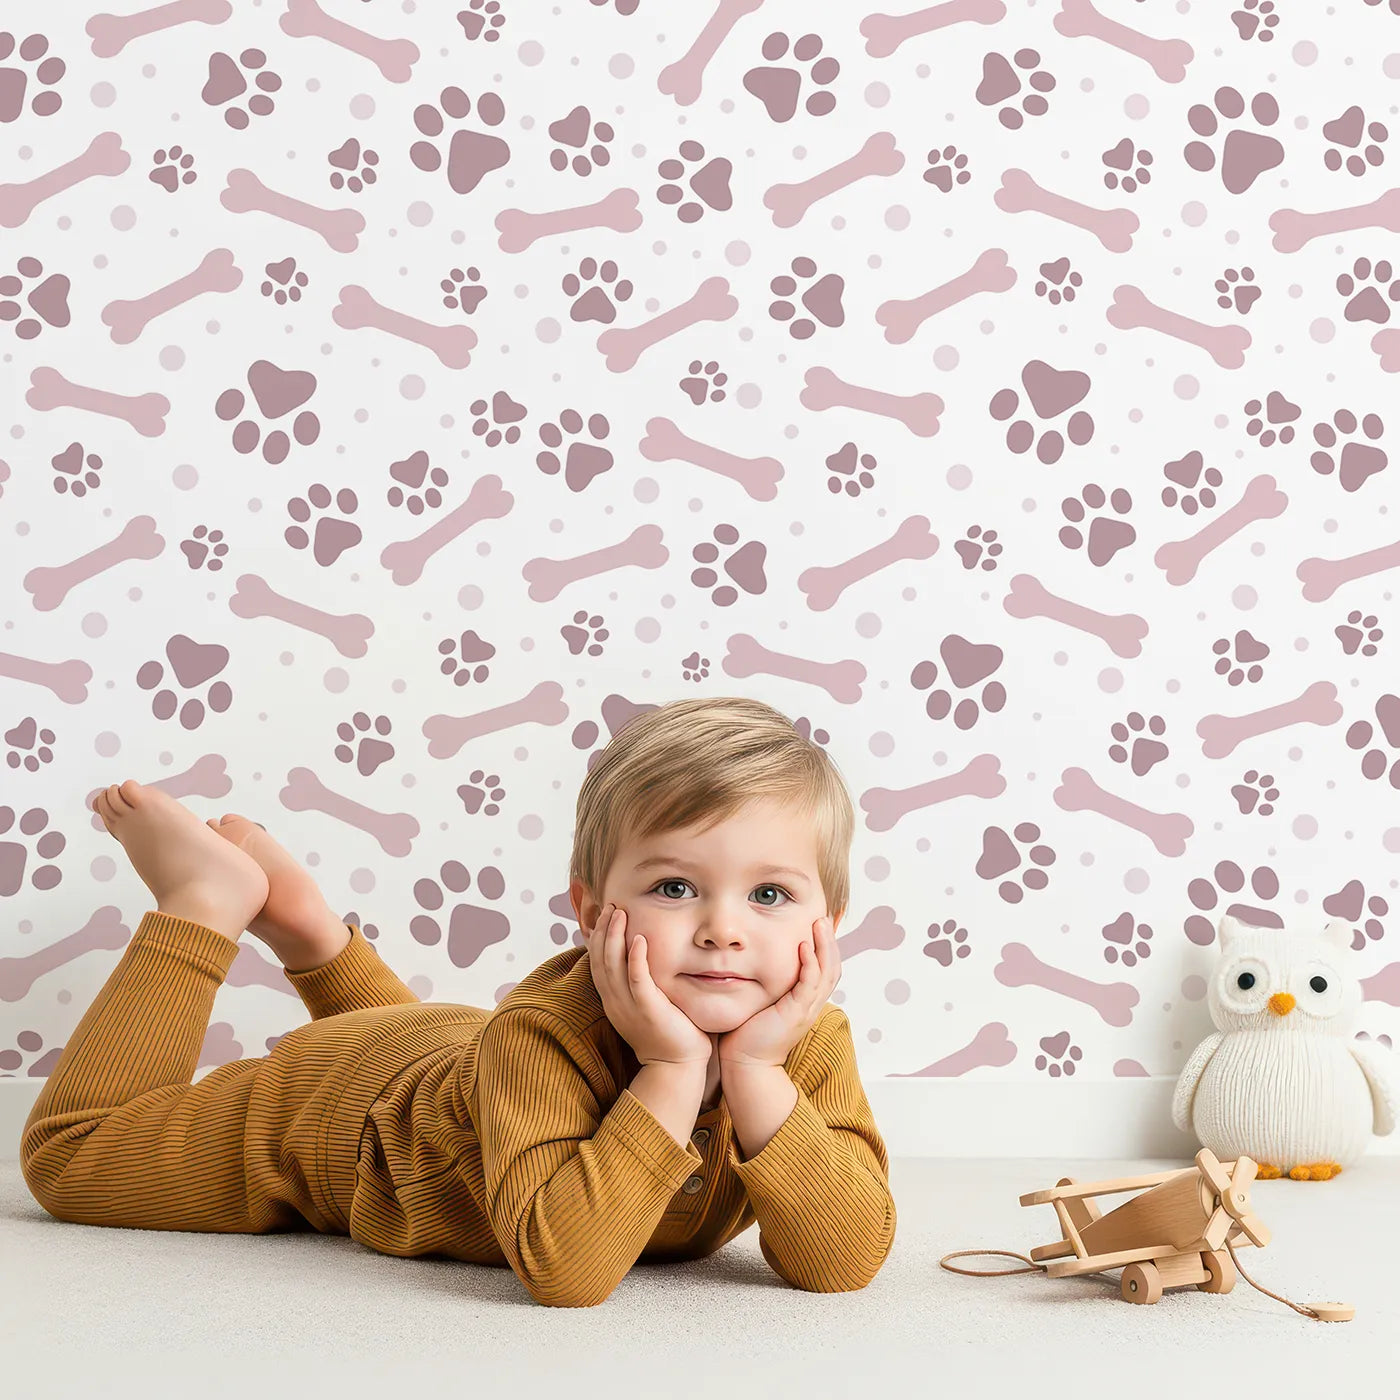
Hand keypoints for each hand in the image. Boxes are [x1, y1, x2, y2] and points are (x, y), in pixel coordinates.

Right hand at [582, 901, 713, 1068]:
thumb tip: (642, 957)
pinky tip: (640, 938)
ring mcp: (628, 1007)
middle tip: (610, 906)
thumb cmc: (667, 1033)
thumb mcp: (645, 1005)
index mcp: (612, 1000)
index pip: (596, 962)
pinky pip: (637, 980)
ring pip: (612, 966)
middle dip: (602, 930)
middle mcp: (615, 1002)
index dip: (598, 936)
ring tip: (618, 912)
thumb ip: (639, 983)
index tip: (605, 914)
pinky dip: (635, 958)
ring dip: (614, 936)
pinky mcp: (648, 1011)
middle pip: (599, 959)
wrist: (676, 1067)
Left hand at [718, 916, 840, 1070]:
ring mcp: (806, 1010)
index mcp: (806, 1002)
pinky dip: (810, 964)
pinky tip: (804, 947)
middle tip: (823, 918)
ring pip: (826, 973)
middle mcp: (811, 1005)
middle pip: (832, 969)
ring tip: (819, 924)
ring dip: (825, 947)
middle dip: (830, 942)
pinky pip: (809, 985)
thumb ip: (767, 984)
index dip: (826, 948)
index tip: (819, 926)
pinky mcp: (796, 1014)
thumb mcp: (763, 1002)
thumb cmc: (747, 1033)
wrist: (745, 1063)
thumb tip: (754, 962)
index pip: (825, 971)